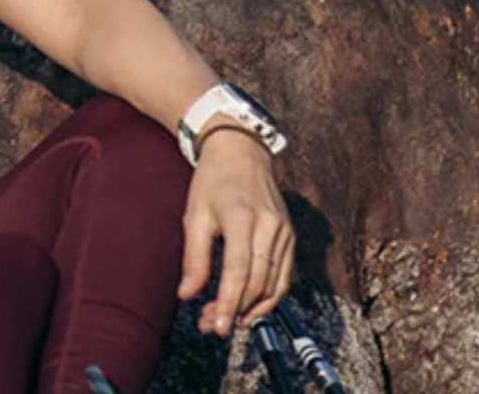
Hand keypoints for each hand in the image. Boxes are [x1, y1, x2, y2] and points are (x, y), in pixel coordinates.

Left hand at [176, 124, 294, 335]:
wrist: (242, 152)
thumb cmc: (212, 183)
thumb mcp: (194, 215)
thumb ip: (193, 257)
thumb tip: (187, 295)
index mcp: (242, 218)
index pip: (239, 270)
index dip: (229, 301)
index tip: (218, 326)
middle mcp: (270, 226)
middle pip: (258, 281)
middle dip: (236, 309)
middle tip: (212, 326)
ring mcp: (285, 232)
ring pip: (275, 283)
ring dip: (252, 308)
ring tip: (226, 319)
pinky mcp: (291, 236)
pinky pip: (284, 275)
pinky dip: (269, 296)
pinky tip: (249, 307)